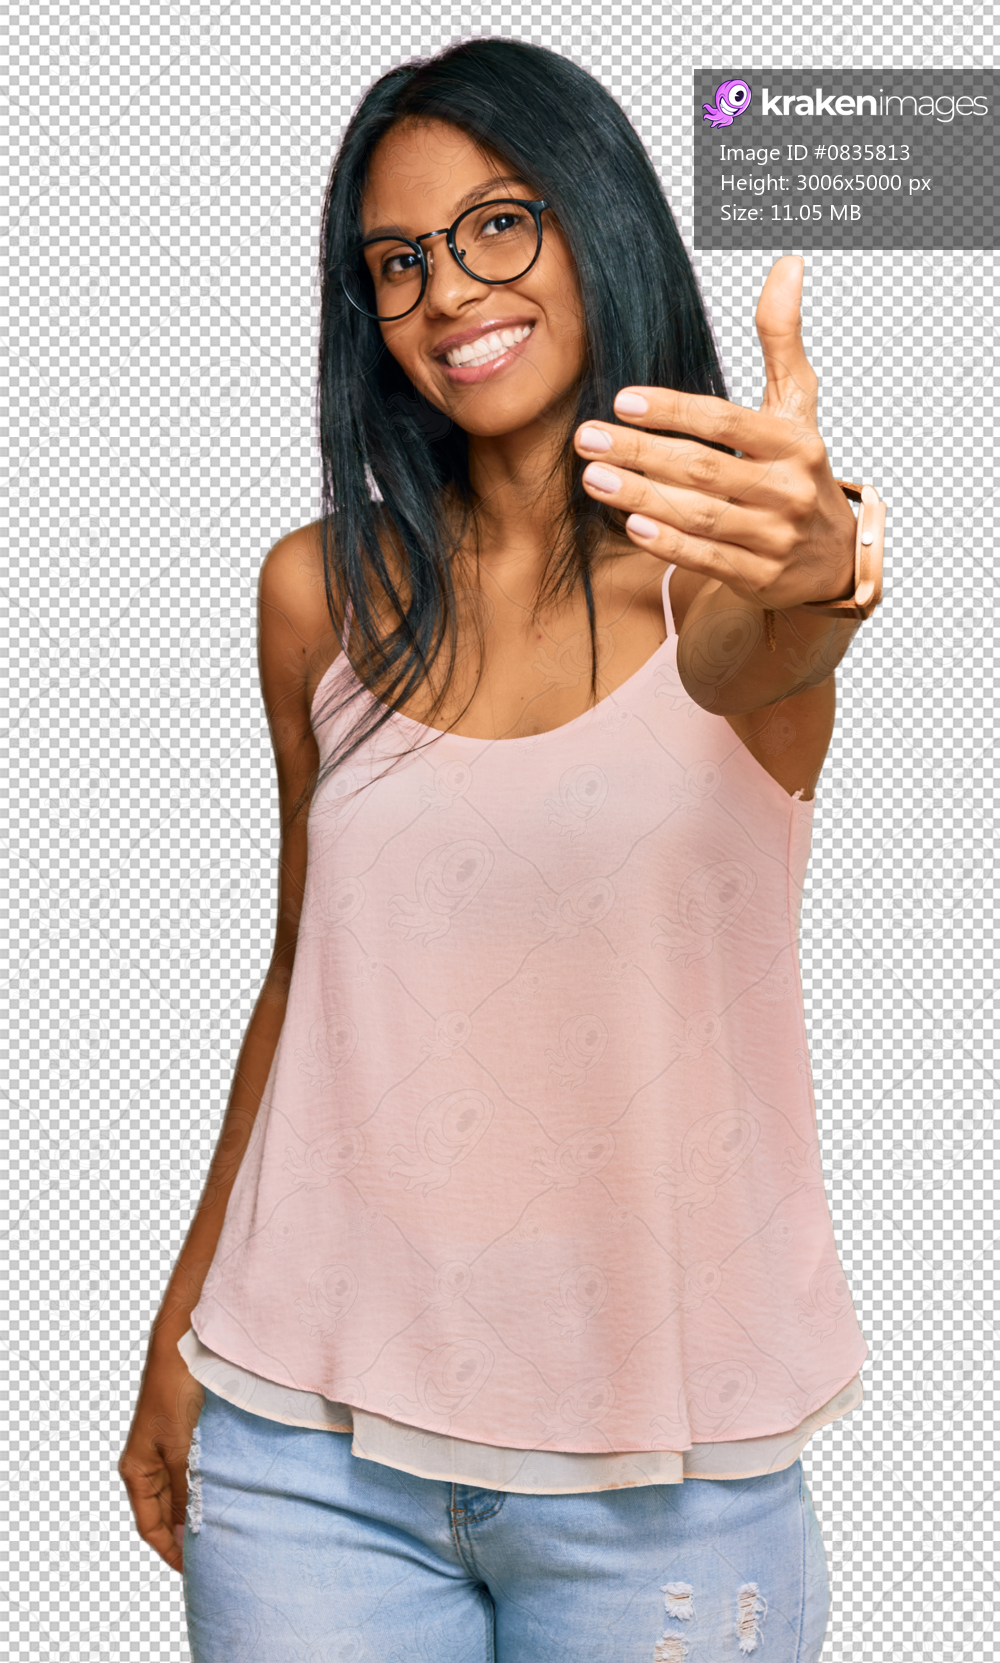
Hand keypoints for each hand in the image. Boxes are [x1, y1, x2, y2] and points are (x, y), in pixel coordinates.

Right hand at [118, 1345, 202, 1573]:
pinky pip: (192, 1476)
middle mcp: (148, 1466)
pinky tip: (224, 1498)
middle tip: (214, 1558)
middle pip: (164, 1515)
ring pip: (180, 1497)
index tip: (192, 1572)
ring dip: (197, 1514)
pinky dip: (205, 1490)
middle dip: (185, 1537)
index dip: (169, 1551)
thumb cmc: (175, 1393)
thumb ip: (186, 1486)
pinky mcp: (184, 1439)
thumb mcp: (181, 1446)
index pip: (150, 1527)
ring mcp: (166, 1453)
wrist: (183, 1348)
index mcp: (137, 1472)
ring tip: (223, 1534)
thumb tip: (193, 1525)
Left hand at [574, 255, 857, 610]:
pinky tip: (631, 524)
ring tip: (593, 477)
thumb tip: (787, 264)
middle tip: (588, 438)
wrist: (832, 558)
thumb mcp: (798, 404)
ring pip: (700, 515)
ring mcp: (774, 538)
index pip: (726, 422)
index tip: (622, 401)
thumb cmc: (800, 469)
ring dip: (641, 495)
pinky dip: (669, 543)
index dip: (674, 411)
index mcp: (795, 442)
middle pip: (703, 468)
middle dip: (641, 452)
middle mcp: (788, 489)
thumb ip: (782, 338)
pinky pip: (707, 558)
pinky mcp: (760, 578)